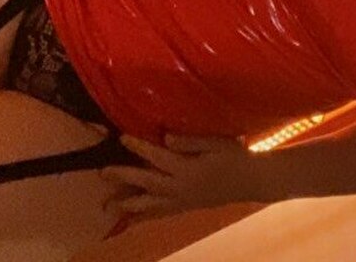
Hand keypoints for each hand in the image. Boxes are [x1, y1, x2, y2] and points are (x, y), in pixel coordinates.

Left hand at [100, 134, 258, 219]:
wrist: (252, 181)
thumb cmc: (235, 157)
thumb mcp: (216, 143)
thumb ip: (190, 142)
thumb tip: (165, 137)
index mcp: (188, 169)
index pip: (158, 156)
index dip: (138, 147)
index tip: (122, 137)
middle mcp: (181, 188)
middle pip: (147, 183)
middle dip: (124, 177)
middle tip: (103, 173)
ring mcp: (183, 200)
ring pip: (151, 204)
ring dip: (129, 204)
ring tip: (108, 206)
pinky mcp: (187, 207)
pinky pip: (162, 214)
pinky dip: (146, 216)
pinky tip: (133, 218)